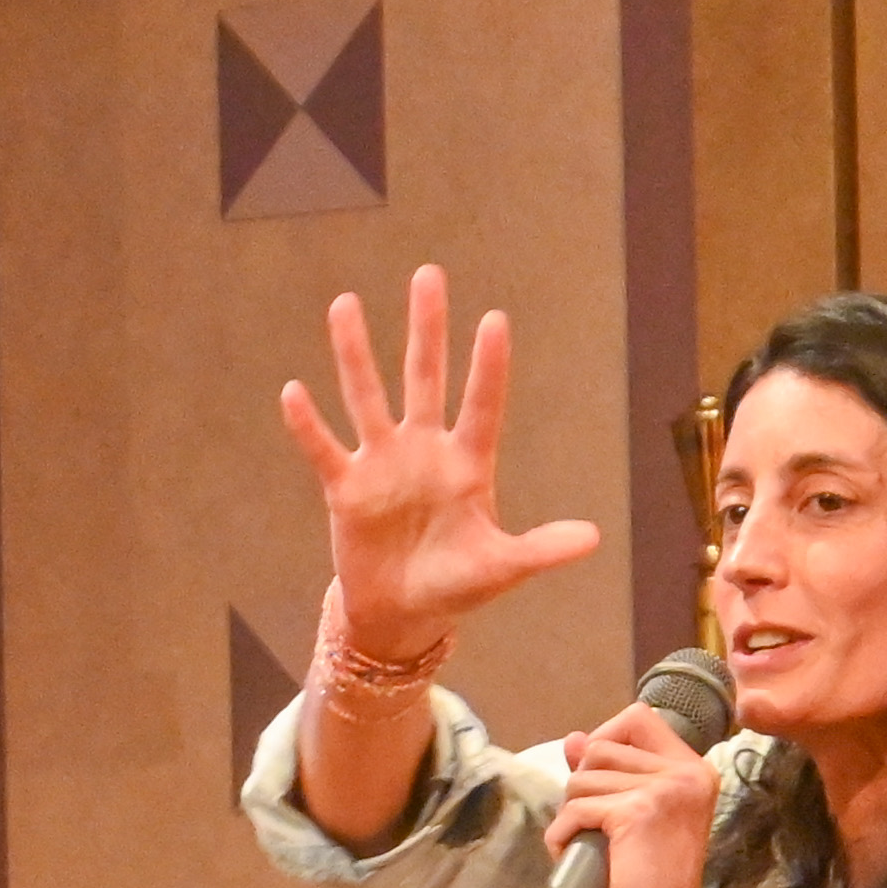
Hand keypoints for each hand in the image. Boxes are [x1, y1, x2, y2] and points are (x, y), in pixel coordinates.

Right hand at [278, 263, 601, 657]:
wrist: (401, 613)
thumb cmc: (456, 585)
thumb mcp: (500, 568)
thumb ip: (541, 550)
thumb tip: (593, 539)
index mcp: (468, 464)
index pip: (482, 405)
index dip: (487, 366)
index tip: (494, 320)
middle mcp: (424, 451)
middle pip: (425, 377)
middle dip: (427, 328)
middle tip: (429, 274)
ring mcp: (383, 465)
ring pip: (368, 397)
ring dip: (356, 353)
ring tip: (344, 304)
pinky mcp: (346, 490)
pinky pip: (324, 450)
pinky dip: (308, 424)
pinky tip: (293, 391)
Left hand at [551, 704, 720, 887]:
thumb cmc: (643, 883)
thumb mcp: (630, 818)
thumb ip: (610, 774)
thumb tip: (576, 738)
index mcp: (694, 771)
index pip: (639, 717)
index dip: (605, 739)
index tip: (596, 780)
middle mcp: (688, 773)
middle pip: (601, 745)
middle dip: (580, 785)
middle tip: (591, 826)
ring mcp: (667, 789)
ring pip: (583, 775)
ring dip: (571, 812)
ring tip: (588, 845)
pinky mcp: (638, 810)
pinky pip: (576, 806)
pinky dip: (562, 834)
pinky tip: (573, 856)